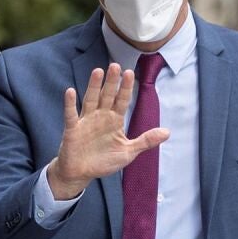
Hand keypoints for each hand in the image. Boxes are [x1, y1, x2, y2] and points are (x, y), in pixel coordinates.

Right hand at [46, 63, 169, 199]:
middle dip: (112, 82)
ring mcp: (86, 121)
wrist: (81, 173)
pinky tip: (70, 91)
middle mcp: (100, 116)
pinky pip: (71, 115)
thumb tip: (167, 132)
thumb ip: (146, 141)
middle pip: (107, 96)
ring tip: (98, 71)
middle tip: (116, 65)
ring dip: (93, 86)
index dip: (125, 88)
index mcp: (114, 120)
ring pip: (90, 100)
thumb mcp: (128, 152)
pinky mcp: (72, 129)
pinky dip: (70, 104)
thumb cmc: (104, 161)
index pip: (122, 100)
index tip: (130, 73)